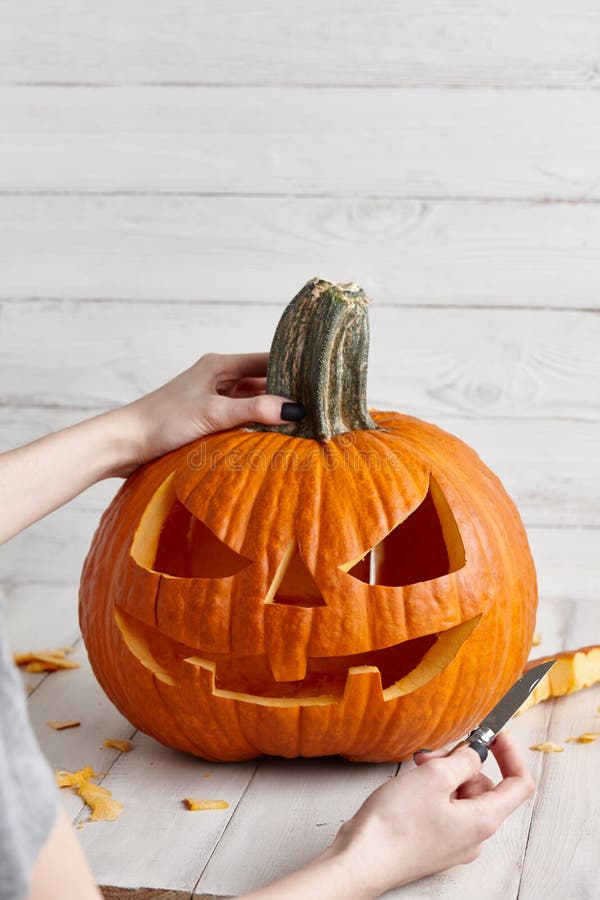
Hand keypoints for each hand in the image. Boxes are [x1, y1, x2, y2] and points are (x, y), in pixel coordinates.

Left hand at [117, 352, 302, 474]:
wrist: (124, 443)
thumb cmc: (163, 422)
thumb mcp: (213, 414)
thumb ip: (254, 411)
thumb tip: (295, 410)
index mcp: (219, 365)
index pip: (267, 360)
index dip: (293, 367)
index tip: (320, 379)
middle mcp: (217, 377)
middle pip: (262, 381)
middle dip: (287, 392)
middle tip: (318, 405)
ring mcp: (211, 398)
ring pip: (252, 401)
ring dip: (272, 410)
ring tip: (303, 422)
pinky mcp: (205, 418)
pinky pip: (240, 417)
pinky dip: (256, 424)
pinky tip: (272, 435)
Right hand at [329, 732, 534, 896]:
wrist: (362, 859)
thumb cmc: (396, 824)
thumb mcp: (435, 777)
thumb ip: (464, 759)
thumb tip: (478, 753)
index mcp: (483, 820)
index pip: (520, 784)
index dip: (510, 755)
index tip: (494, 734)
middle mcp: (474, 836)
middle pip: (484, 787)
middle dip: (462, 762)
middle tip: (434, 754)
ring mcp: (454, 842)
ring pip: (461, 796)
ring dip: (443, 775)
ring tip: (416, 769)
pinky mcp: (434, 843)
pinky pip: (445, 809)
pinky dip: (433, 791)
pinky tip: (411, 786)